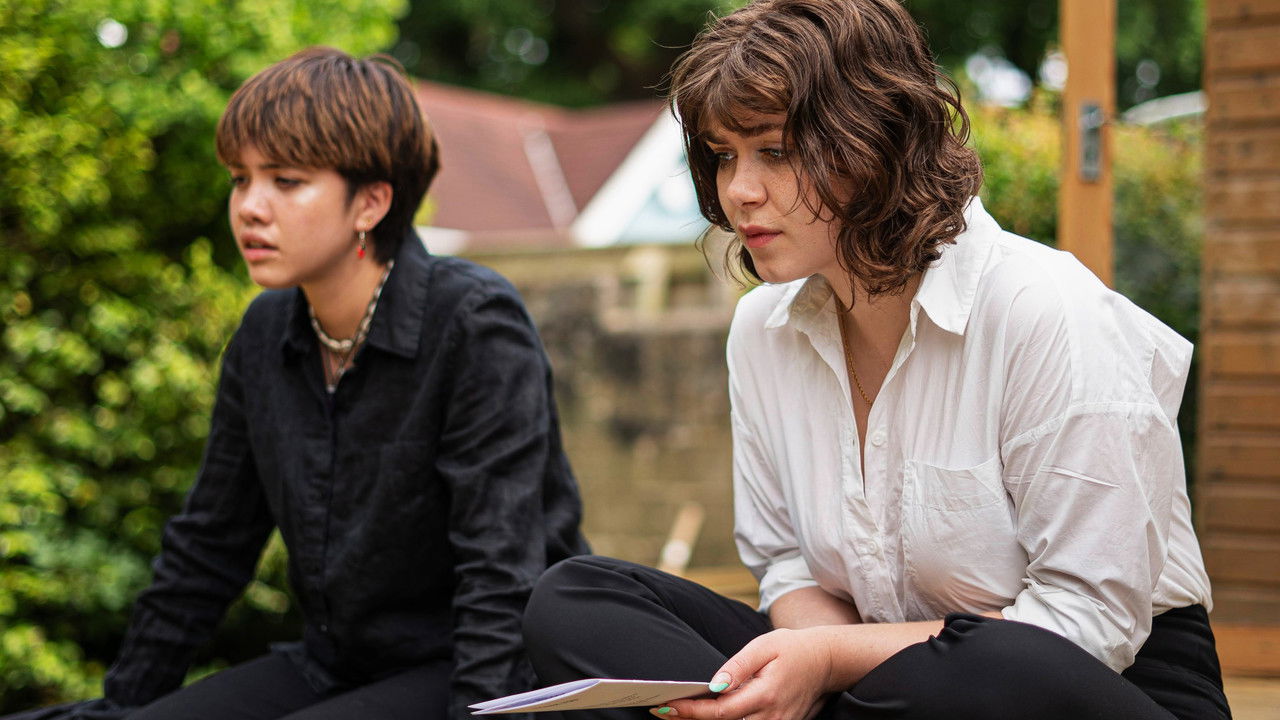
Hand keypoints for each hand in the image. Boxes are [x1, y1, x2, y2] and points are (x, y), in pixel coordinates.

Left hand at [652, 628, 834, 719]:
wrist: (826, 663)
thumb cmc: (793, 649)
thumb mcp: (765, 646)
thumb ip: (738, 666)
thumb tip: (713, 683)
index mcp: (766, 694)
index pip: (720, 711)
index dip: (690, 712)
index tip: (664, 708)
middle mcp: (771, 717)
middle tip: (662, 709)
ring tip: (678, 711)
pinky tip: (704, 713)